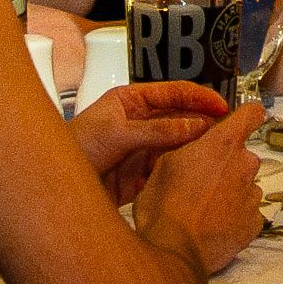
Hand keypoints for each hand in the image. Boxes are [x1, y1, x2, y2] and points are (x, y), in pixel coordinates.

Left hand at [68, 80, 232, 205]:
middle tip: (228, 130)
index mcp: (131, 101)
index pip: (174, 93)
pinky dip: (183, 168)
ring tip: (218, 151)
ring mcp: (141, 148)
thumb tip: (198, 125)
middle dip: (203, 122)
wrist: (54, 190)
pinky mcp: (141, 174)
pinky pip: (169, 167)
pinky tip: (197, 171)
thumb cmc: (74, 150)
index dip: (200, 98)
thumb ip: (160, 130)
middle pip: (180, 118)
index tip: (223, 107)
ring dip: (195, 146)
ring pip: (178, 143)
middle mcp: (139, 122)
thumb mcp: (118, 133)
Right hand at [133, 100, 268, 274]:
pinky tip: (213, 224)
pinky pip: (247, 212)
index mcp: (223, 145)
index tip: (241, 122)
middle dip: (225, 166)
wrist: (174, 251)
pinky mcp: (255, 221)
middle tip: (200, 183)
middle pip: (242, 157)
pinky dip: (234, 216)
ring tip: (202, 209)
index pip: (250, 115)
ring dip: (229, 193)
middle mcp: (245, 165)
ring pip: (244, 186)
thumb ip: (187, 148)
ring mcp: (253, 194)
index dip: (246, 117)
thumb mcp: (162, 166)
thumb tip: (193, 145)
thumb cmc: (164, 209)